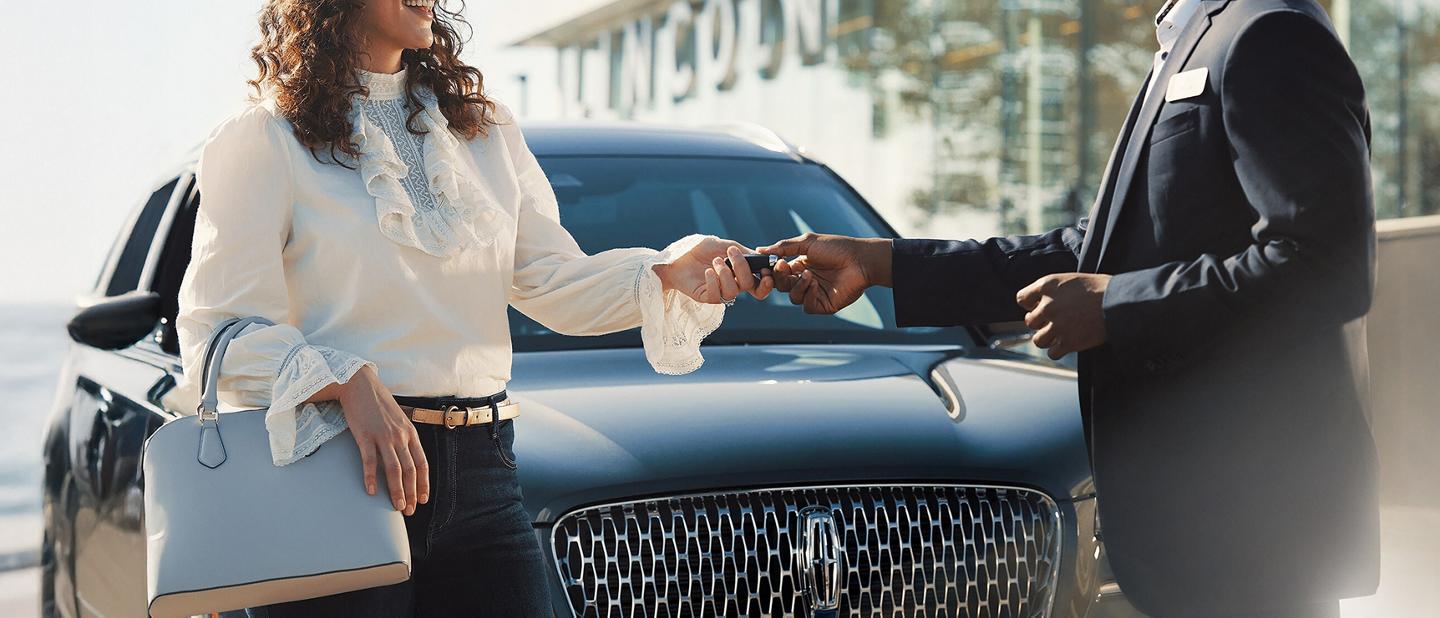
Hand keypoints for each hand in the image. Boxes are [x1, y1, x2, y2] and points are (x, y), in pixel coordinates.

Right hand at [335, 364, 427, 515]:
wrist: (359, 384)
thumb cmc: (378, 403)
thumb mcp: (399, 418)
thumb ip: (404, 436)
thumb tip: (407, 456)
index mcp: (410, 432)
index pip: (422, 463)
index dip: (423, 483)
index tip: (423, 499)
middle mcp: (400, 436)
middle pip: (410, 470)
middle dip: (411, 492)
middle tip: (409, 510)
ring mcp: (383, 436)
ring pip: (394, 469)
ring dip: (396, 490)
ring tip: (397, 507)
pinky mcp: (365, 436)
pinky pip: (370, 461)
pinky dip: (371, 478)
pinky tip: (371, 492)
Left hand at [655, 237, 775, 303]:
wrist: (676, 256)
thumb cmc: (699, 250)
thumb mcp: (723, 245)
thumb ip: (742, 252)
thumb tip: (761, 257)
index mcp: (739, 273)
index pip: (759, 284)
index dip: (767, 282)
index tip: (766, 271)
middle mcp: (732, 284)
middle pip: (749, 285)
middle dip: (742, 267)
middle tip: (731, 252)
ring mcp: (719, 292)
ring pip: (733, 291)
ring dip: (725, 274)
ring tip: (715, 261)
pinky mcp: (706, 297)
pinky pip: (716, 295)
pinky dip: (714, 281)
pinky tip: (707, 271)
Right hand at [758, 233, 891, 314]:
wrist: (860, 260)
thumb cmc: (837, 248)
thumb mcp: (807, 243)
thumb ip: (783, 247)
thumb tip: (760, 250)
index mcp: (800, 265)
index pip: (779, 272)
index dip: (772, 271)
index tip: (767, 266)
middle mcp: (806, 280)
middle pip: (782, 286)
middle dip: (779, 278)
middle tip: (782, 268)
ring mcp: (815, 293)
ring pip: (793, 297)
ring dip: (797, 286)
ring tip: (809, 275)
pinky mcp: (824, 304)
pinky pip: (807, 306)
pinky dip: (808, 296)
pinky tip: (815, 285)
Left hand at [1015, 273, 1112, 359]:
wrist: (1120, 301)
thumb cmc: (1101, 288)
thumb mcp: (1072, 279)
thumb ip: (1053, 290)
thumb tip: (1040, 302)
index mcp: (1047, 285)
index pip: (1022, 299)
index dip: (1030, 304)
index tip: (1039, 307)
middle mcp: (1047, 306)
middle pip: (1030, 321)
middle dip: (1041, 322)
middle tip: (1056, 321)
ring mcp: (1057, 325)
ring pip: (1038, 340)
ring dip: (1048, 338)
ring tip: (1060, 334)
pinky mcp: (1069, 342)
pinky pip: (1053, 353)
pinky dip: (1059, 350)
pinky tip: (1067, 344)